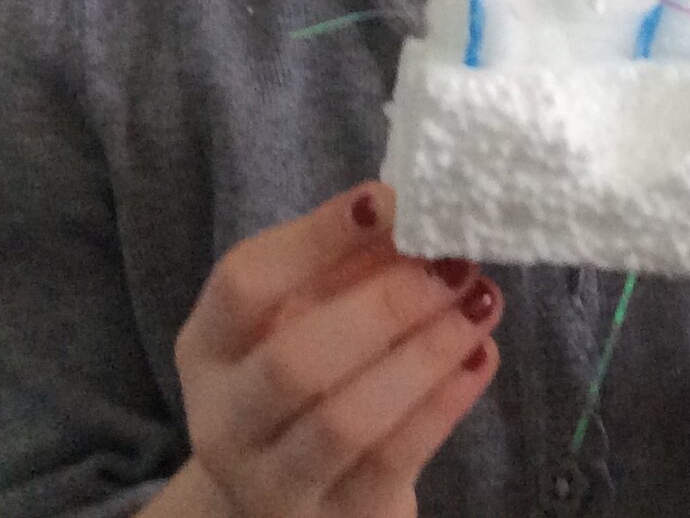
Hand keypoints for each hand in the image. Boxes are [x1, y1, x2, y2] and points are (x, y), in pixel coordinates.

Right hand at [170, 183, 500, 517]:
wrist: (294, 492)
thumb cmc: (307, 374)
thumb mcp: (305, 316)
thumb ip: (349, 265)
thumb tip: (416, 208)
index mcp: (208, 348)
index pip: (243, 284)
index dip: (317, 239)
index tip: (389, 200)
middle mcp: (225, 421)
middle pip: (295, 361)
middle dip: (386, 303)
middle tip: (454, 262)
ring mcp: (274, 483)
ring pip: (347, 420)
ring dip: (425, 353)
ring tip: (481, 302)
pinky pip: (393, 460)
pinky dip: (445, 403)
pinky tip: (481, 355)